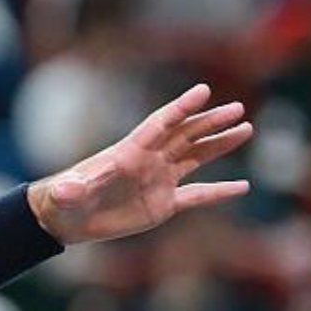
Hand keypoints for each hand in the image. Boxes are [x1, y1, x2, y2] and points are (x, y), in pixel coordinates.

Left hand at [30, 83, 252, 245]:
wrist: (67, 219)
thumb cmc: (64, 200)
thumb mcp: (67, 194)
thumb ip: (71, 189)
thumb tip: (64, 190)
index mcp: (129, 152)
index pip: (161, 124)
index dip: (181, 107)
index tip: (204, 91)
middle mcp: (149, 160)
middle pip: (185, 135)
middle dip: (211, 122)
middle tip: (238, 109)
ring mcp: (158, 180)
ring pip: (196, 157)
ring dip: (220, 145)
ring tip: (246, 129)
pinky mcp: (163, 204)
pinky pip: (197, 195)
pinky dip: (219, 192)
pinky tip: (242, 186)